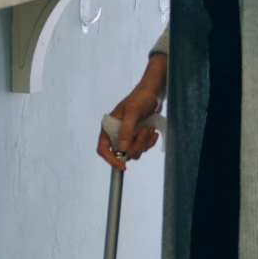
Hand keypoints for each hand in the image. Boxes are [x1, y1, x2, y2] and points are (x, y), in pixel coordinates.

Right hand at [98, 54, 166, 170]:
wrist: (155, 92)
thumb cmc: (141, 99)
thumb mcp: (133, 113)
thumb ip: (126, 130)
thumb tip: (122, 150)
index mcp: (109, 128)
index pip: (103, 149)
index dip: (111, 159)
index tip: (123, 166)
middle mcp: (116, 134)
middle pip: (122, 153)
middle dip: (136, 145)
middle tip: (144, 132)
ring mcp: (128, 137)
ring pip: (134, 152)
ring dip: (144, 142)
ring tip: (149, 128)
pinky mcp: (138, 137)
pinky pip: (143, 148)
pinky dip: (150, 142)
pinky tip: (154, 132)